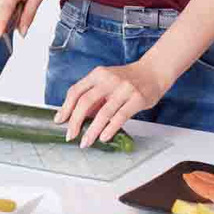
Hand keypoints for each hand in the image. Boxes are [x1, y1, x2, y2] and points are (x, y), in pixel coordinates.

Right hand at [0, 0, 51, 38]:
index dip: (0, 31)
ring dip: (7, 20)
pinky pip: (0, 8)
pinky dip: (7, 13)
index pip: (1, 16)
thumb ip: (28, 16)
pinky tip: (18, 8)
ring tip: (22, 11)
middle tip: (14, 39)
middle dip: (5, 29)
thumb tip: (21, 33)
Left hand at [54, 59, 168, 147]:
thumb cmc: (128, 79)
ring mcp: (124, 89)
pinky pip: (120, 116)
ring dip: (92, 130)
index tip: (59, 121)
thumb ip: (94, 96)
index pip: (76, 91)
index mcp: (98, 74)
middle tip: (70, 135)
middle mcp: (109, 79)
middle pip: (85, 102)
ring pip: (103, 112)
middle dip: (75, 121)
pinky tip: (103, 137)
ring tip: (85, 142)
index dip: (66, 107)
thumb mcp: (107, 81)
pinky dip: (110, 129)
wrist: (154, 71)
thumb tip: (77, 117)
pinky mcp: (137, 99)